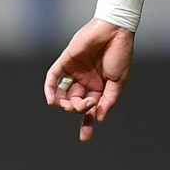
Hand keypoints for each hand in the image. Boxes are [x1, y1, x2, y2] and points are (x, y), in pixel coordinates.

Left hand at [44, 19, 133, 141]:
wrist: (114, 31)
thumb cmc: (120, 55)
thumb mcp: (118, 81)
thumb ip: (108, 100)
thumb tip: (99, 118)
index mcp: (99, 87)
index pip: (91, 109)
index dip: (87, 124)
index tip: (84, 139)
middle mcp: (86, 81)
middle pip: (76, 102)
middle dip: (78, 109)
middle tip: (83, 106)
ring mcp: (75, 71)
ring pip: (63, 93)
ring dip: (64, 103)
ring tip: (68, 106)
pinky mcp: (65, 61)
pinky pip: (53, 77)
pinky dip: (50, 89)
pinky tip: (51, 100)